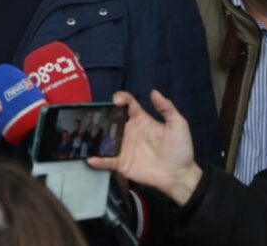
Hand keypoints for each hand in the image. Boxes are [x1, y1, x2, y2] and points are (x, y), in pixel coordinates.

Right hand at [87, 90, 202, 205]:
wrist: (180, 176)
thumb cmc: (180, 150)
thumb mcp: (178, 126)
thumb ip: (167, 109)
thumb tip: (154, 92)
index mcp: (141, 120)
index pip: (127, 104)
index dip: (120, 99)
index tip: (116, 101)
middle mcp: (129, 131)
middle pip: (111, 119)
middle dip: (101, 115)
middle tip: (92, 114)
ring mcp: (124, 147)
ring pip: (105, 139)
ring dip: (95, 136)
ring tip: (86, 133)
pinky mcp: (122, 163)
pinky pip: (107, 161)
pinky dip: (98, 160)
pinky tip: (91, 158)